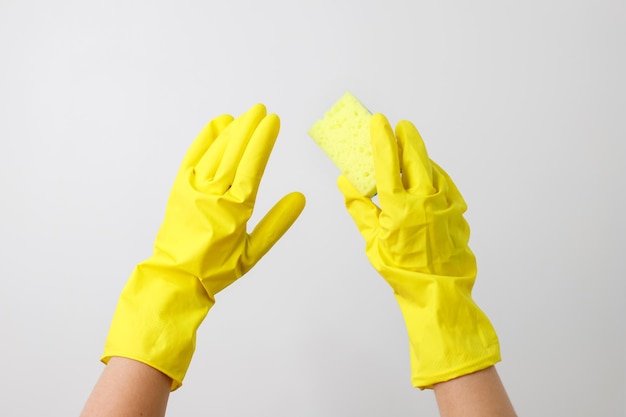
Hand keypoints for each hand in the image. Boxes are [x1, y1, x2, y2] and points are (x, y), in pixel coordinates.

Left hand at [152, 103, 304, 296]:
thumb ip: (277, 224)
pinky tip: (218, 124)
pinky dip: (205, 138)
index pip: (252, 167)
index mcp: (235, 211)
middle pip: (234, 153)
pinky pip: (193, 156)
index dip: (263, 141)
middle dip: (249, 128)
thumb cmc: (216, 268)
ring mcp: (193, 189)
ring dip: (232, 130)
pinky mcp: (179, 188)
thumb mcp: (253, 252)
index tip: (273, 121)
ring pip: (216, 152)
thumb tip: (299, 197)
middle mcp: (213, 195)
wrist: (176, 276)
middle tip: (261, 109)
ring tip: (245, 115)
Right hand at [338, 114, 499, 388]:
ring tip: (413, 148)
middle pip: (415, 158)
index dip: (381, 139)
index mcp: (398, 207)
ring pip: (434, 169)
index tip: (378, 121)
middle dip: (407, 137)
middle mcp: (424, 201)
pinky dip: (437, 175)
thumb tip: (345, 182)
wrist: (437, 292)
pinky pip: (447, 185)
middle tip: (401, 125)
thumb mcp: (372, 240)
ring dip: (422, 156)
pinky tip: (431, 174)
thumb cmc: (400, 270)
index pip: (386, 163)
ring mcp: (445, 205)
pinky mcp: (458, 213)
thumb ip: (359, 208)